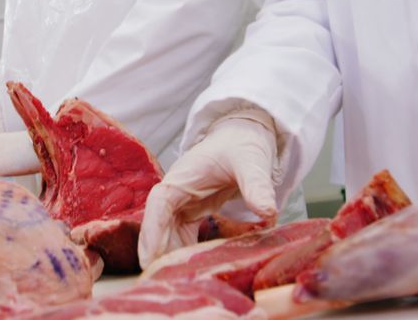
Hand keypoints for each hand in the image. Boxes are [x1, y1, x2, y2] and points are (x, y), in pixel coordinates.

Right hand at [138, 116, 277, 269]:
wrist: (245, 137)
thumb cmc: (242, 144)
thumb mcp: (251, 162)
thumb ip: (257, 185)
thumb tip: (268, 211)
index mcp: (181, 177)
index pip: (159, 204)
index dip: (151, 232)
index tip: (149, 257)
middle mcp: (176, 193)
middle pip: (158, 226)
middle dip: (158, 252)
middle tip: (163, 280)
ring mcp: (182, 204)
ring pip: (167, 235)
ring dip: (170, 256)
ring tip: (178, 280)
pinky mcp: (192, 213)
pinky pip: (182, 237)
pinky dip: (185, 253)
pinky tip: (193, 270)